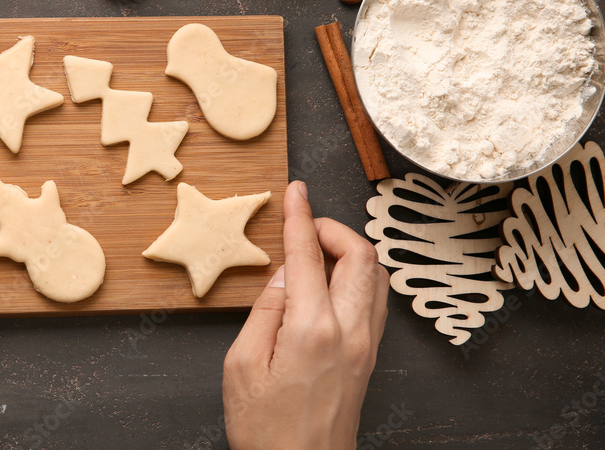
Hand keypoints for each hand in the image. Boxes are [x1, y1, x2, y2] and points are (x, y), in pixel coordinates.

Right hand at [222, 180, 387, 448]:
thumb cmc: (266, 430)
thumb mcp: (242, 366)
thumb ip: (263, 312)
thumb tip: (281, 276)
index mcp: (312, 329)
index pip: (308, 255)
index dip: (300, 216)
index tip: (295, 191)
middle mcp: (350, 331)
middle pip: (361, 253)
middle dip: (332, 227)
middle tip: (304, 225)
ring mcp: (366, 345)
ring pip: (376, 274)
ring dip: (349, 250)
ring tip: (314, 253)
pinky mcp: (369, 357)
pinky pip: (374, 299)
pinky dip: (356, 275)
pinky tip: (328, 284)